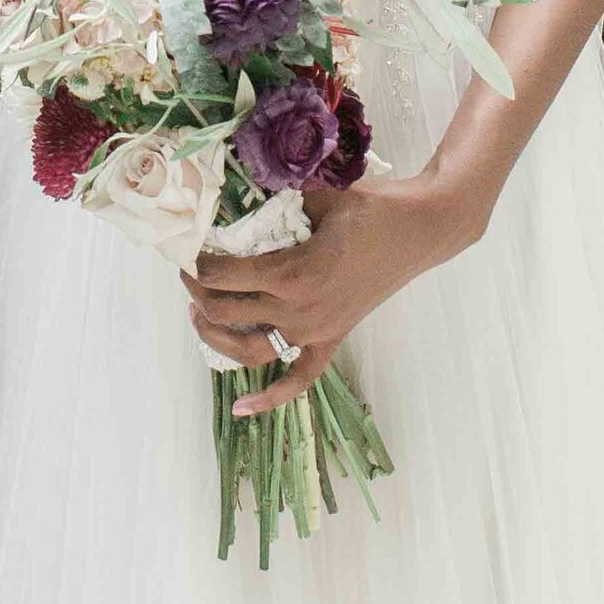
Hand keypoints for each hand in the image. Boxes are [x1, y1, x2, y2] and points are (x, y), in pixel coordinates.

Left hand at [186, 177, 458, 414]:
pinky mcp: (332, 340)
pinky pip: (298, 380)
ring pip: (250, 352)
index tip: (185, 249)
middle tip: (187, 274)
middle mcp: (299, 310)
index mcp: (292, 272)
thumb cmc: (372, 207)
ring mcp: (316, 331)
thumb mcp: (318, 194)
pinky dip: (270, 398)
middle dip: (198, 294)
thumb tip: (239, 195)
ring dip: (215, 338)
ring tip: (198, 316)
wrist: (419, 229)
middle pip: (227, 313)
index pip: (224, 275)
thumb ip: (277, 201)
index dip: (197, 263)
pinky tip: (242, 408)